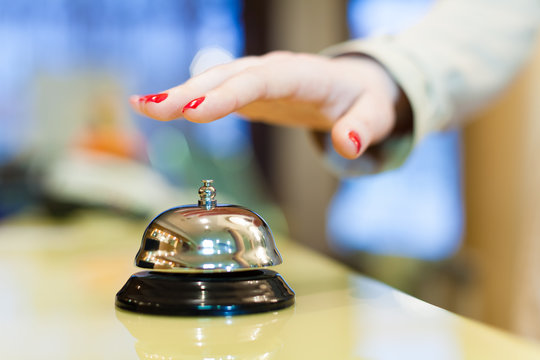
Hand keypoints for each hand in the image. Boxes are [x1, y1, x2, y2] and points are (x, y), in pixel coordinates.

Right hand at [130, 51, 398, 159]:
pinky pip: (216, 92)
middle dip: (190, 92)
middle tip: (151, 108)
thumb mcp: (375, 113)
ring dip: (181, 94)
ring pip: (216, 81)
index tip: (196, 111)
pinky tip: (160, 108)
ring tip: (143, 106)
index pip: (261, 81)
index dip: (228, 94)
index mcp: (303, 75)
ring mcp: (259, 79)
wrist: (355, 87)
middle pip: (228, 78)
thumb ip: (364, 127)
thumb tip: (347, 145)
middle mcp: (274, 71)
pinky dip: (189, 100)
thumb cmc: (364, 100)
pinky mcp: (251, 91)